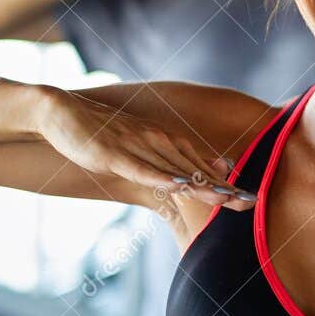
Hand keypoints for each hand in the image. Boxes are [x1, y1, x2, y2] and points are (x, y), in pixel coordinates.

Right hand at [33, 88, 254, 209]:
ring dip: (200, 185)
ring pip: (174, 170)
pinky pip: (141, 169)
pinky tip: (178, 186)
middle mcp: (157, 141)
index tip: (252, 198)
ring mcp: (136, 147)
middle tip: (251, 202)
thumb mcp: (138, 149)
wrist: (62, 112)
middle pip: (196, 169)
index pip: (203, 166)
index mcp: (165, 141)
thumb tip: (195, 176)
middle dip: (223, 188)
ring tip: (225, 200)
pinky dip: (160, 178)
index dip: (226, 183)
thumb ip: (166, 161)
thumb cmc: (102, 135)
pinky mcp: (114, 154)